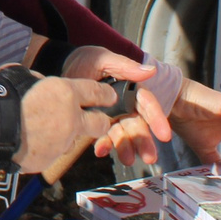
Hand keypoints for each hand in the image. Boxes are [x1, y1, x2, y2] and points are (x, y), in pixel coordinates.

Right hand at [0, 76, 128, 176]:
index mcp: (66, 93)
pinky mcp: (48, 160)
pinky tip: (26, 141)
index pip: (99, 93)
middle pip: (101, 124)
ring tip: (38, 130)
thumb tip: (44, 87)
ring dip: (62, 135)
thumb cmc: (3, 96)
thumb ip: (42, 83)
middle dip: (99, 121)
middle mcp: (70, 119)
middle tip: (91, 119)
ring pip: (71, 140)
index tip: (109, 97)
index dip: (107, 95)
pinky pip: (51, 153)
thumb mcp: (25, 77)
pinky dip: (43, 148)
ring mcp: (61, 143)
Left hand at [21, 43, 177, 153]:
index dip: (157, 119)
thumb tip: (151, 71)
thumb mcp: (103, 59)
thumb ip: (125, 67)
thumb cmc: (83, 60)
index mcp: (129, 89)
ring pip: (122, 135)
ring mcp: (110, 117)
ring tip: (128, 160)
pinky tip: (100, 151)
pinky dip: (104, 145)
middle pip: (137, 125)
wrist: (57, 66)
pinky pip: (102, 138)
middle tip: (149, 157)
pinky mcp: (96, 125)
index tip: (164, 135)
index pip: (147, 105)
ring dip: (126, 148)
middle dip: (144, 141)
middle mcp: (123, 106)